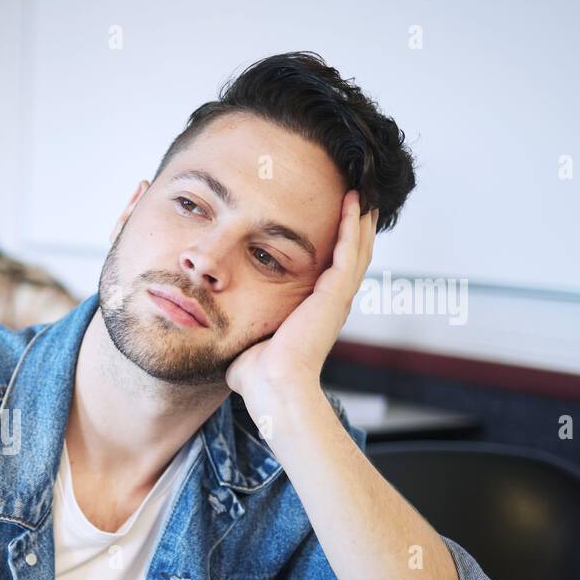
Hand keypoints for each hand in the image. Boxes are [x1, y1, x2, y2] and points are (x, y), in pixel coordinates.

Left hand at [226, 190, 377, 418]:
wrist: (272, 388)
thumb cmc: (256, 376)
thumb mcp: (249, 339)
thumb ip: (242, 326)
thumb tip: (219, 323)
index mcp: (314, 313)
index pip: (330, 271)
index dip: (334, 246)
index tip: (331, 222)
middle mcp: (331, 304)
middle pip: (351, 256)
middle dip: (353, 226)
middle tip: (356, 197)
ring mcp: (337, 299)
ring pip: (356, 249)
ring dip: (358, 219)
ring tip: (360, 192)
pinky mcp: (335, 295)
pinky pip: (349, 251)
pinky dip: (352, 225)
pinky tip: (353, 202)